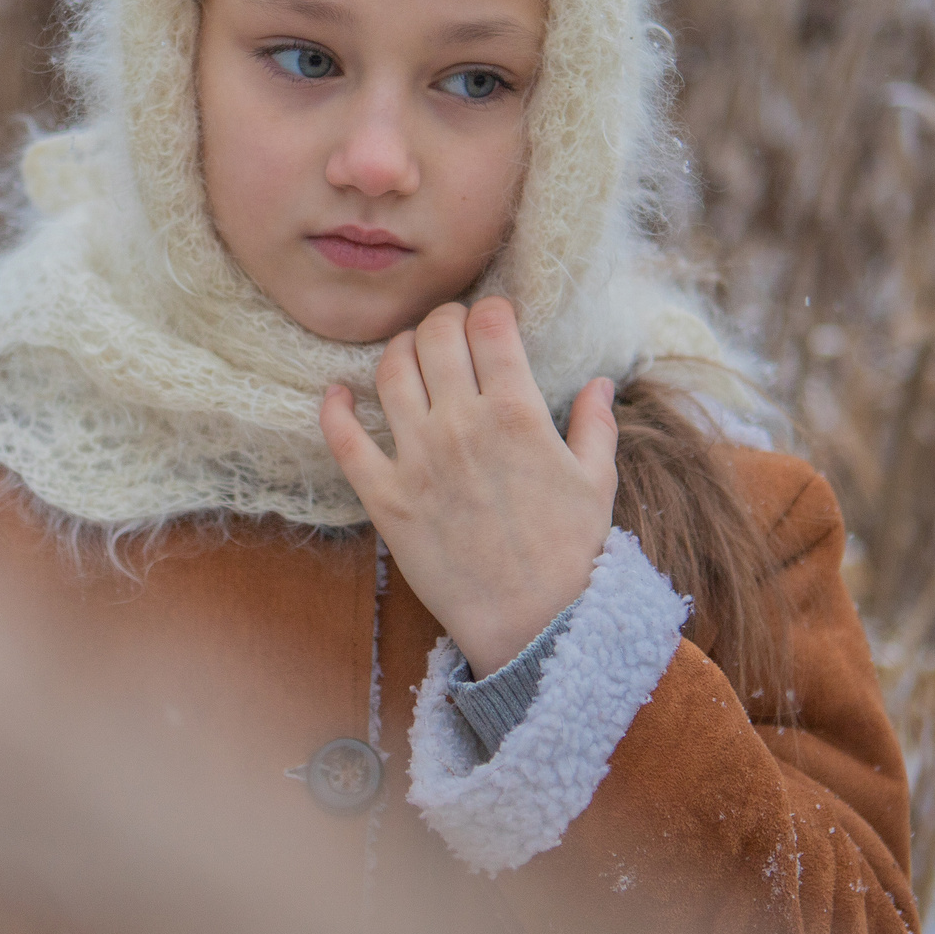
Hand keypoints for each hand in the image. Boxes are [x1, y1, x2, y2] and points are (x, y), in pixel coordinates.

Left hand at [319, 297, 618, 675]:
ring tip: (410, 353)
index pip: (490, 326)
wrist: (533, 622)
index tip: (493, 318)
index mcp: (518, 413)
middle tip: (451, 330)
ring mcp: (418, 460)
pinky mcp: (385, 497)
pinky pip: (344, 440)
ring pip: (391, 371)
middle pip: (436, 336)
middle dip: (444, 320)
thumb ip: (596, 424)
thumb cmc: (570, 552)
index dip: (489, 311)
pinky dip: (334, 408)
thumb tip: (600, 383)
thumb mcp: (597, 482)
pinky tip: (339, 393)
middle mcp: (462, 425)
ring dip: (398, 349)